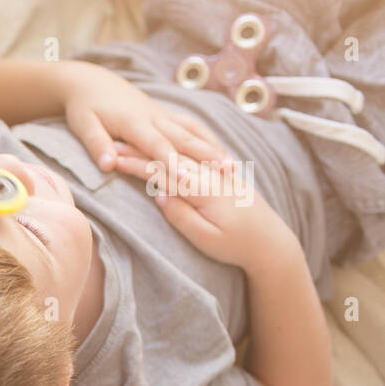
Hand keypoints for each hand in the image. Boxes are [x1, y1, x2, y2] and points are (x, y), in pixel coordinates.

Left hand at [60, 61, 231, 174]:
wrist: (92, 82)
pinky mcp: (166, 114)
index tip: (186, 177)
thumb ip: (97, 144)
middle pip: (184, 138)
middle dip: (207, 156)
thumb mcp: (84, 125)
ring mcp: (163, 114)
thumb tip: (108, 164)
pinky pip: (192, 127)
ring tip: (233, 167)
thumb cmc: (85, 107)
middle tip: (229, 173)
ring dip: (214, 148)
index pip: (156, 144)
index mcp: (134, 122)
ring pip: (193, 131)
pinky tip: (221, 153)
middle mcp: (154, 117)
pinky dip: (208, 139)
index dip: (172, 161)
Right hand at [112, 148, 291, 270]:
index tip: (113, 160)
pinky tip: (165, 140)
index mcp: (205, 189)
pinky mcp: (223, 173)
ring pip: (181, 152)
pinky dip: (177, 145)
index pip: (163, 171)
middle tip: (113, 145)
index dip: (136, 165)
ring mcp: (218, 171)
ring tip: (132, 140)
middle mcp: (212, 174)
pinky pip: (196, 152)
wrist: (271, 241)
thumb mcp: (205, 238)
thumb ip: (181, 215)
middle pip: (169, 156)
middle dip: (140, 150)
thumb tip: (159, 193)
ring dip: (154, 146)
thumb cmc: (235, 245)